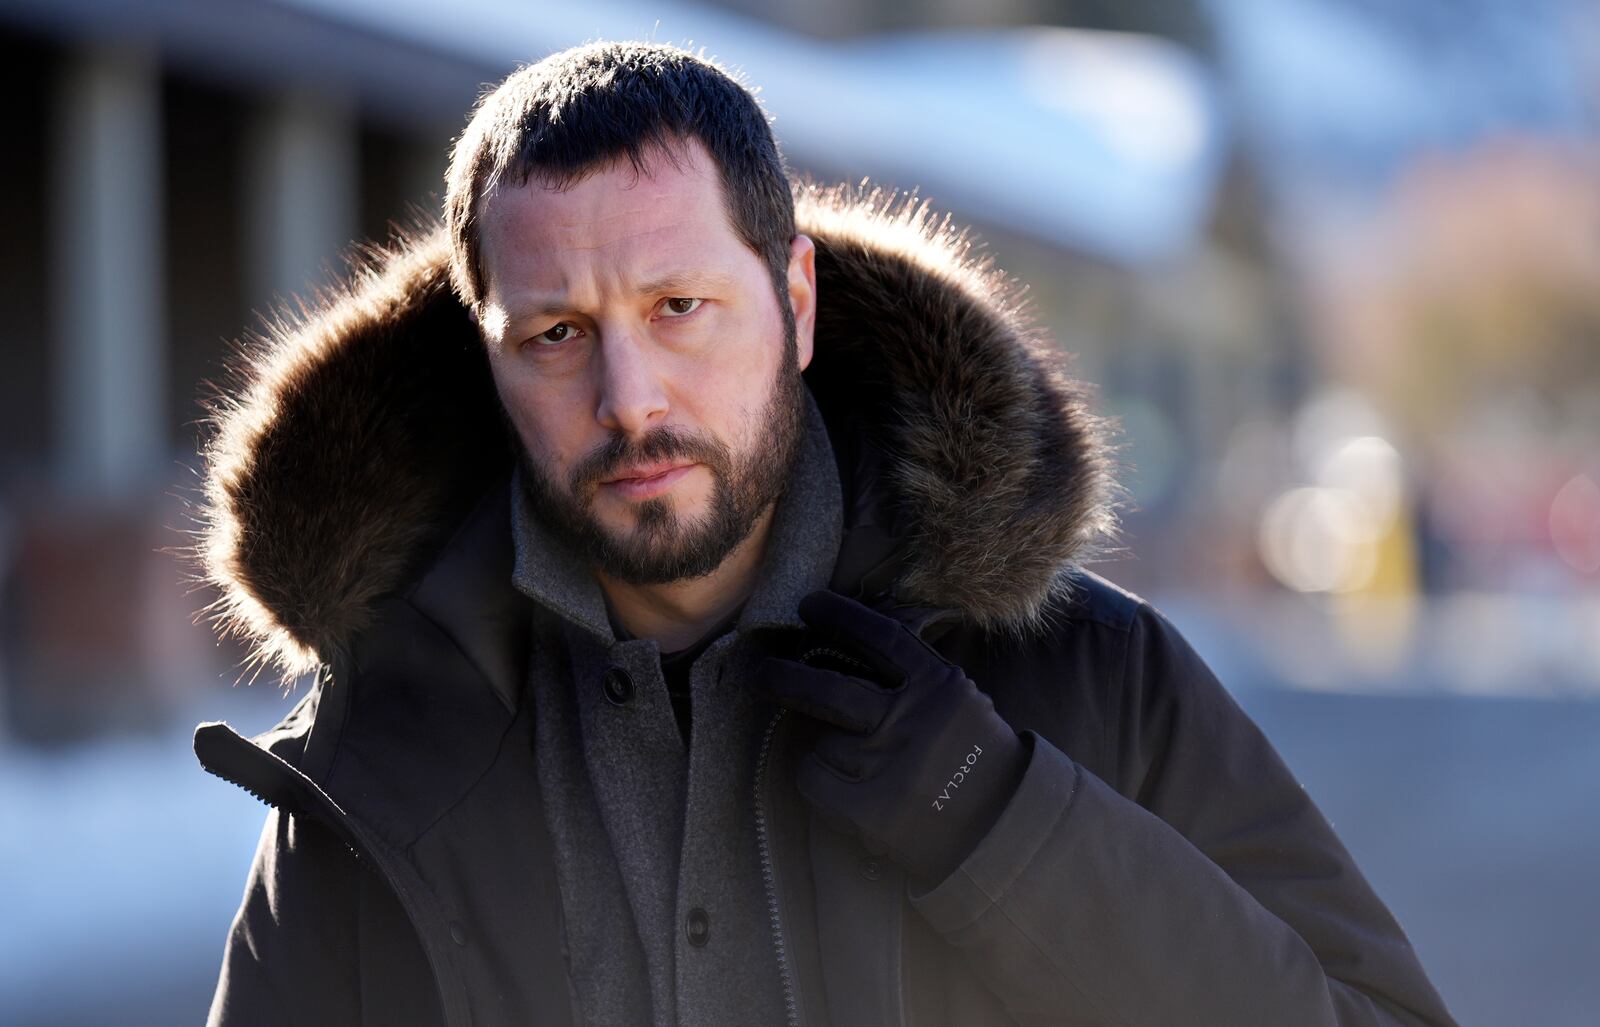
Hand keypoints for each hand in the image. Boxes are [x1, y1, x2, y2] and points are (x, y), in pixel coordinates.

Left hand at [757, 590, 1027, 886]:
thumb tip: (854, 643)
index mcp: (937, 685)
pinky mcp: (872, 810)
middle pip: (829, 689)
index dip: (840, 617)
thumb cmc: (975, 759)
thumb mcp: (961, 701)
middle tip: (760, 670)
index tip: (808, 606)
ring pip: (823, 741)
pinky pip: (813, 779)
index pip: (880, 638)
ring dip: (827, 747)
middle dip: (784, 677)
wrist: (1002, 828)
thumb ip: (918, 676)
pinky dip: (815, 776)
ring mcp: (890, 766)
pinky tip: (838, 786)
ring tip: (855, 764)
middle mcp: (911, 721)